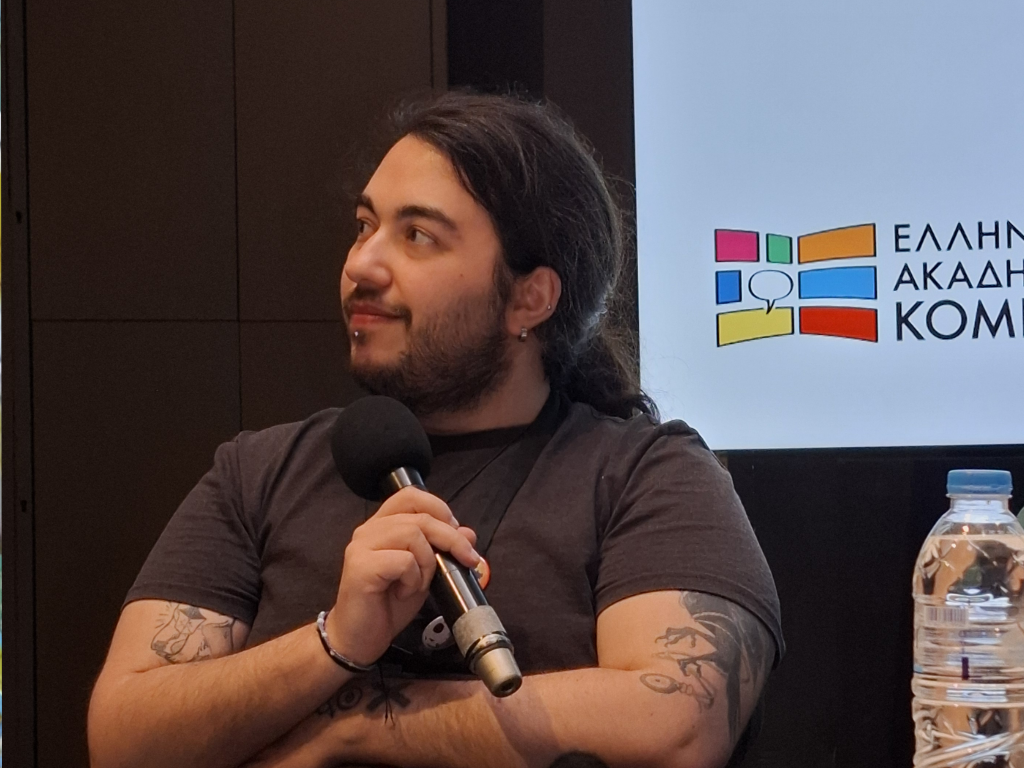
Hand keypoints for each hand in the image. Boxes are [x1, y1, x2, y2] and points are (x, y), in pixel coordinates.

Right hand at [327, 486, 478, 666]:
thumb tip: (468, 532)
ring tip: (419, 584)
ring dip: (429, 562)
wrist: (359, 638)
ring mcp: (361, 546)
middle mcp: (368, 530)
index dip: (439, 508)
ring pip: (413, 534)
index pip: (411, 496)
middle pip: (420, 517)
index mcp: (382, 525)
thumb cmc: (389, 604)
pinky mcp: (360, 566)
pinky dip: (413, 579)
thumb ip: (443, 550)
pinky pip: (403, 560)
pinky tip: (404, 593)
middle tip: (467, 560)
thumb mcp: (425, 573)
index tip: (457, 533)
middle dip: (451, 538)